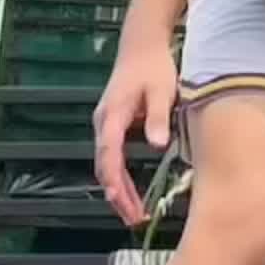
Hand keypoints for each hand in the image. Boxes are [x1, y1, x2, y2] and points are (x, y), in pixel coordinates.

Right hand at [93, 40, 177, 225]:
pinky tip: (129, 192)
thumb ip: (157, 117)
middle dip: (116, 194)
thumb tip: (156, 146)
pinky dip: (119, 176)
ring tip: (132, 214)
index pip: (109, 153)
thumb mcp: (161, 90)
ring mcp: (106, 124)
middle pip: (104, 165)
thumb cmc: (153, 66)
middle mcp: (103, 122)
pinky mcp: (113, 125)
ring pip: (106, 164)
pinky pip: (112, 157)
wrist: (142, 45)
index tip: (121, 201)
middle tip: (133, 219)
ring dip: (117, 189)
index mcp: (113, 115)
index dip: (114, 180)